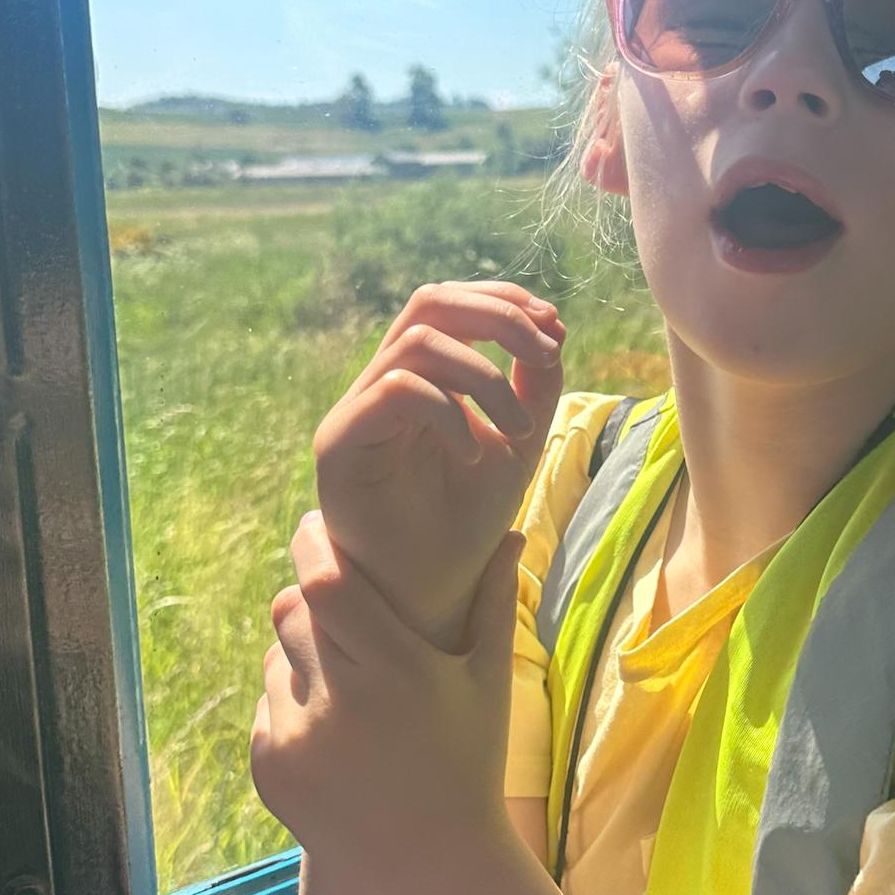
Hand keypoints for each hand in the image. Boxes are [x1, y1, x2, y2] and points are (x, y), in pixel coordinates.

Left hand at [250, 512, 523, 894]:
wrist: (434, 868)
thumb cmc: (471, 765)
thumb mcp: (489, 682)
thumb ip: (494, 601)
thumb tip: (507, 532)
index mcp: (396, 668)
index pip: (326, 582)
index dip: (314, 547)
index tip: (320, 530)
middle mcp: (339, 700)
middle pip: (288, 611)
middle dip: (307, 601)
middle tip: (336, 606)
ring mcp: (295, 738)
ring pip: (275, 659)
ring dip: (301, 658)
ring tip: (348, 687)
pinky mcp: (270, 768)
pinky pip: (267, 709)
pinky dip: (293, 709)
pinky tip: (337, 736)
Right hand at [313, 282, 564, 648]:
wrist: (431, 594)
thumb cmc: (466, 524)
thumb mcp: (516, 443)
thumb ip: (533, 385)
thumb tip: (553, 324)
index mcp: (420, 377)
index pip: (450, 305)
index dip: (504, 300)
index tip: (555, 328)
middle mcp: (382, 384)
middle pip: (427, 303)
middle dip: (497, 315)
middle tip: (546, 352)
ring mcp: (356, 411)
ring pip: (416, 343)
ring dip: (484, 377)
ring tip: (519, 428)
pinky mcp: (340, 443)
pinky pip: (396, 390)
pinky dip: (448, 413)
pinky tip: (473, 455)